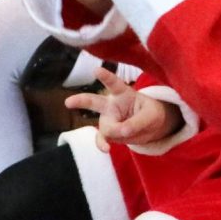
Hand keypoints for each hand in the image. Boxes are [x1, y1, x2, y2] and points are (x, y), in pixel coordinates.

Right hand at [65, 68, 184, 152]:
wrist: (152, 126)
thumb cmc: (151, 114)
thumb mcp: (151, 115)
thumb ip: (137, 122)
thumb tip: (121, 131)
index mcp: (123, 94)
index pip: (114, 84)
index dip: (105, 77)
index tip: (96, 70)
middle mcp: (111, 105)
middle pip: (94, 102)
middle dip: (80, 101)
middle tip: (68, 102)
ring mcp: (108, 119)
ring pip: (106, 127)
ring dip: (118, 132)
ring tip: (129, 132)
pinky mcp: (109, 133)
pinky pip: (102, 139)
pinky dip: (103, 144)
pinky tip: (106, 148)